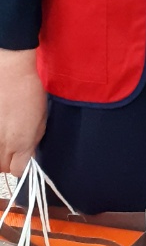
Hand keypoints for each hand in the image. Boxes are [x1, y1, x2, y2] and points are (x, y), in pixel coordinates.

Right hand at [0, 49, 46, 174]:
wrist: (10, 74)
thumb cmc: (30, 92)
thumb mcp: (41, 119)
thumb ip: (33, 141)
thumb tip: (28, 153)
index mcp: (21, 144)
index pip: (20, 171)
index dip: (23, 165)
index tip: (24, 158)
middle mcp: (2, 145)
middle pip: (3, 168)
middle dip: (9, 161)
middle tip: (14, 147)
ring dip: (0, 153)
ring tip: (6, 137)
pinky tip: (1, 127)